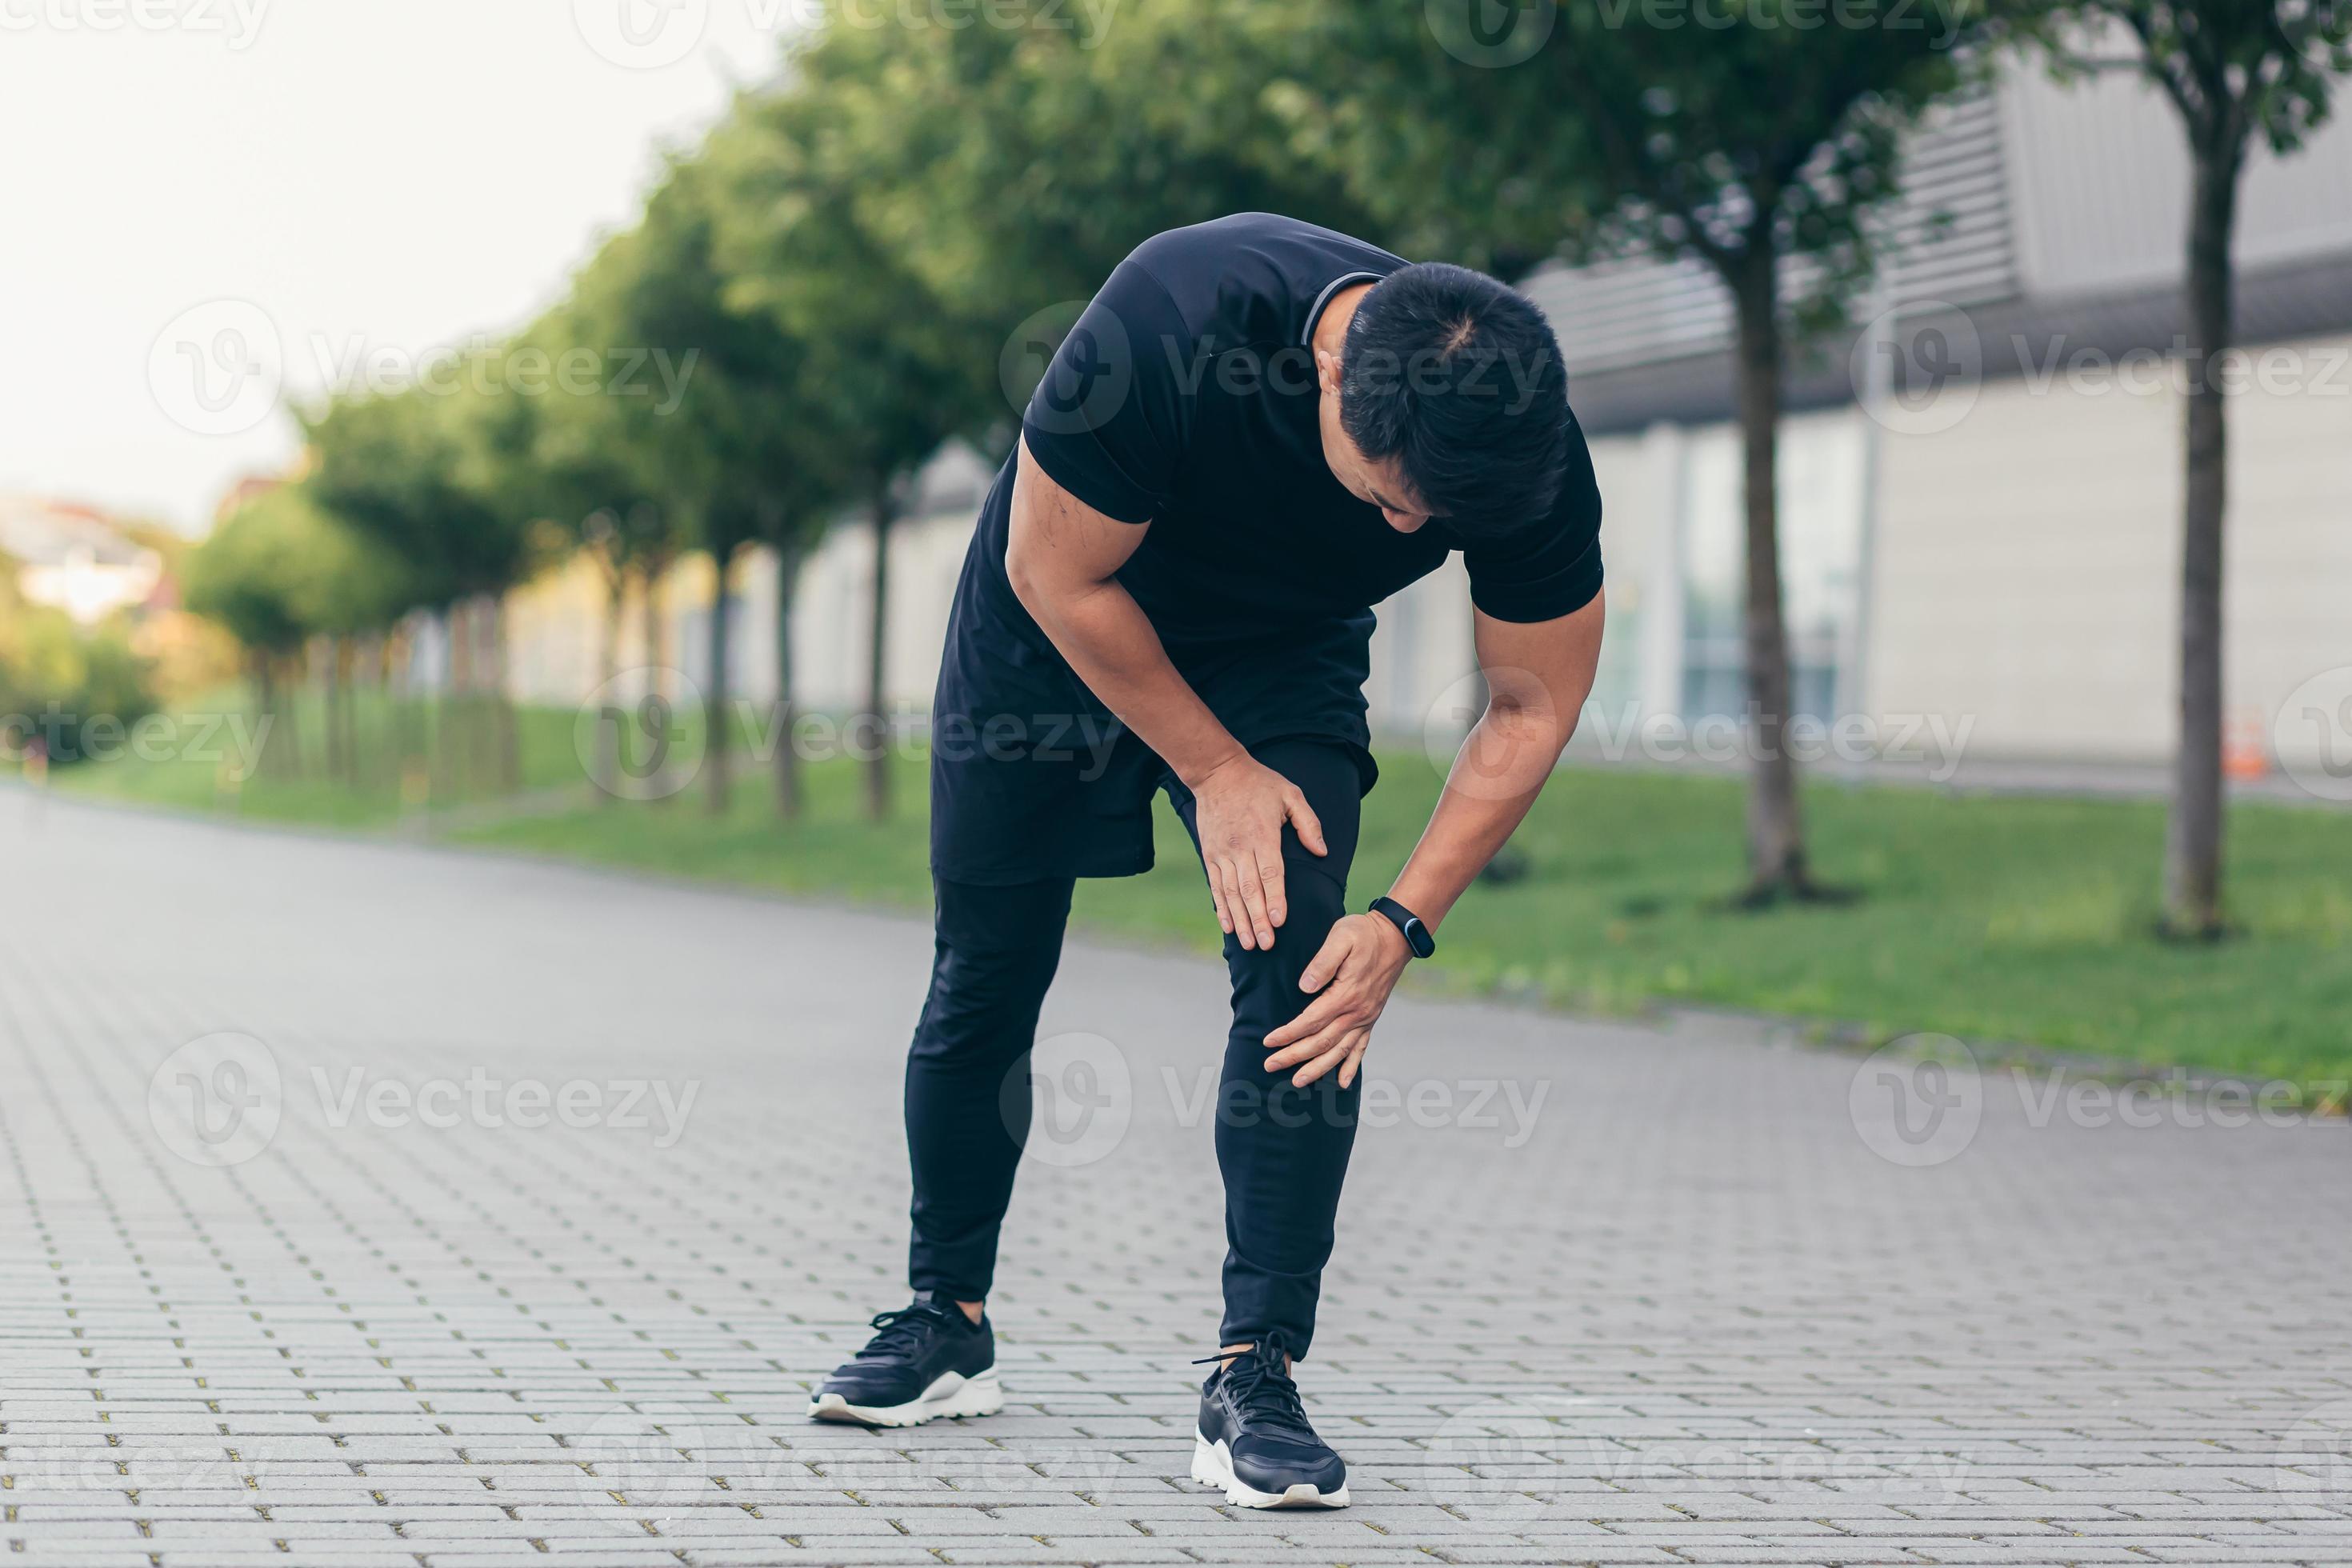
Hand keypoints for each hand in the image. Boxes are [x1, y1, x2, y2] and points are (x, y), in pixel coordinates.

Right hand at [1189, 754, 1325, 950]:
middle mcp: (1240, 847)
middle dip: (1258, 919)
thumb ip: (1309, 823)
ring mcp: (1222, 853)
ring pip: (1230, 893)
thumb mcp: (1291, 794)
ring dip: (1240, 920)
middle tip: (1266, 944)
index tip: (1280, 921)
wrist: (1217, 773)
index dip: (1275, 899)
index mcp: (1263, 835)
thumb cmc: (1259, 783)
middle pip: (1249, 889)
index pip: (1271, 873)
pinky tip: (1227, 926)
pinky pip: (1215, 886)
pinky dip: (1221, 908)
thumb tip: (1322, 852)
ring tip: (1248, 944)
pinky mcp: (1210, 855)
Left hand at [1262, 913, 1410, 1088]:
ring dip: (1317, 1068)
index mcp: (1346, 994)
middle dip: (1294, 1056)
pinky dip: (1351, 1067)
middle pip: (1321, 1042)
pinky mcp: (1371, 1018)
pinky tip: (1343, 1082)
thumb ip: (1322, 961)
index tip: (1268, 1042)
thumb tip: (1304, 986)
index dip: (1288, 1034)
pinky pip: (1361, 1048)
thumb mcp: (1341, 936)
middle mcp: (1357, 1012)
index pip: (1311, 1021)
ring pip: (1339, 1051)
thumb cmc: (1363, 934)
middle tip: (1270, 1065)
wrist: (1395, 937)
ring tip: (1298, 1081)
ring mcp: (1366, 1018)